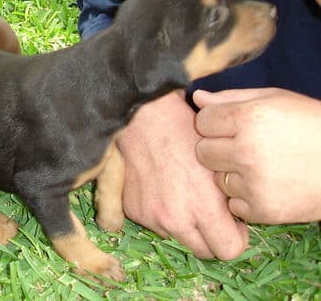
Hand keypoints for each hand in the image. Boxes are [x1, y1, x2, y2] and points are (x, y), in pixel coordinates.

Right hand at [117, 91, 248, 258]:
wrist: (141, 117)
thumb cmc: (184, 131)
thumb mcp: (217, 162)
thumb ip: (228, 197)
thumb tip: (234, 217)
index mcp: (203, 208)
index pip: (229, 250)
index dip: (236, 237)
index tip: (232, 221)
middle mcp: (175, 220)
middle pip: (203, 252)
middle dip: (211, 236)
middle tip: (210, 211)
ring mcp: (151, 216)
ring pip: (176, 237)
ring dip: (183, 224)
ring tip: (181, 193)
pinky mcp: (132, 209)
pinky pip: (153, 222)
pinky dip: (159, 211)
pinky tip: (160, 185)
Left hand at [194, 87, 320, 223]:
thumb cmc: (311, 124)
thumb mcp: (274, 99)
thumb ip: (231, 98)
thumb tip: (196, 98)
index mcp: (248, 118)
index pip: (202, 121)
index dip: (214, 123)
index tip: (230, 125)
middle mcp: (247, 151)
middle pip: (202, 152)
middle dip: (217, 148)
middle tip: (243, 147)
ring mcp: (254, 183)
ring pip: (216, 179)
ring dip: (231, 174)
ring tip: (260, 166)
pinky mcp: (263, 210)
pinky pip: (233, 204)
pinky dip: (245, 198)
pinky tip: (267, 185)